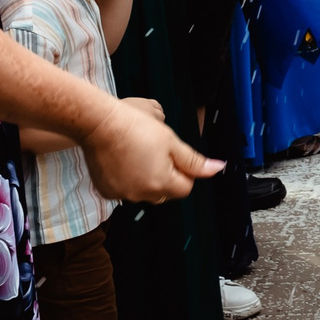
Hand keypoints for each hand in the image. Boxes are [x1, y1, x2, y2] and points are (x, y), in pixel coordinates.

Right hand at [80, 92, 219, 201]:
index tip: (175, 154)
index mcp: (161, 183)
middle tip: (157, 152)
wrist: (101, 124)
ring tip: (138, 153)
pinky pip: (125, 190)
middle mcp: (142, 195)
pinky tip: (123, 160)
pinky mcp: (107, 191)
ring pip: (144, 192)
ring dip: (146, 178)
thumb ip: (194, 161)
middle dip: (166, 176)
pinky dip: (127, 180)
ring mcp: (122, 195)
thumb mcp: (172, 141)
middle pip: (165, 192)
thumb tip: (218, 168)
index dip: (185, 171)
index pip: (185, 187)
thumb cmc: (137, 128)